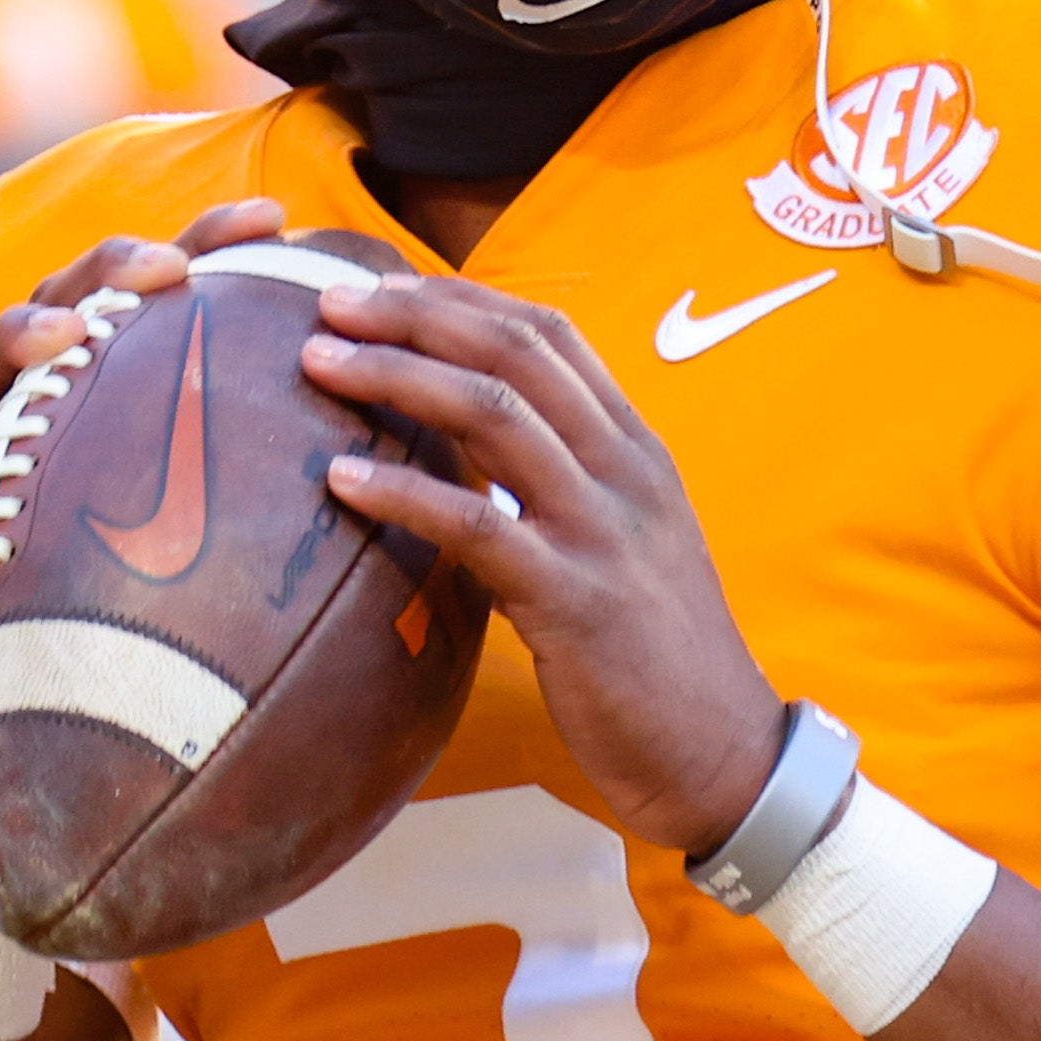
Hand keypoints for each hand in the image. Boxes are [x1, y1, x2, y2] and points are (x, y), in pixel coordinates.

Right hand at [0, 198, 288, 780]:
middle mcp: (48, 398)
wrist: (30, 701)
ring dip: (26, 334)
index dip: (210, 245)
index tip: (273, 218)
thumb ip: (294, 497)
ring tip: (68, 334)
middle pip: (73, 299)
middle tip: (169, 269)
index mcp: (118, 385)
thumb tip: (441, 481)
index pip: (162, 296)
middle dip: (115, 268)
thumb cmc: (138, 609)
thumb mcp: (220, 543)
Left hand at [304, 274, 784, 855]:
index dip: (461, 299)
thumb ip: (557, 485)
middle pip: (513, 354)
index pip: (549, 335)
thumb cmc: (659, 658)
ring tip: (317, 364)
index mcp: (637, 451)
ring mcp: (603, 532)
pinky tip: (339, 481)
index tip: (383, 286)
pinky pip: (477, 525)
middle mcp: (625, 472)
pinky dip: (402, 493)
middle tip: (331, 303)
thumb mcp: (624, 544)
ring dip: (396, 376)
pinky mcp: (575, 601)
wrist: (723, 754)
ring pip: (494, 416)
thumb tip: (459, 445)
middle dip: (415, 315)